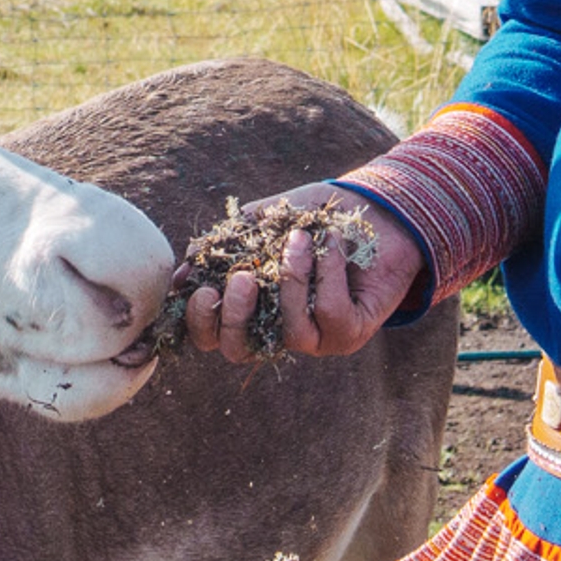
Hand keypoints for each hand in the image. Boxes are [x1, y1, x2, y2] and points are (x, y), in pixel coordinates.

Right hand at [182, 185, 422, 364]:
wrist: (377, 209)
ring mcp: (317, 338)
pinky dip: (328, 273)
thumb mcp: (265, 223)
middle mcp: (279, 330)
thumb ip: (226, 245)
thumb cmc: (316, 219)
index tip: (202, 287)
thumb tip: (183, 273)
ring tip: (297, 240)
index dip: (199, 320)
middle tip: (243, 278)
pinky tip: (331, 242)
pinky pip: (330, 311)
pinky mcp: (351, 332)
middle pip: (239, 351)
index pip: (213, 335)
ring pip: (290, 331)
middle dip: (234, 317)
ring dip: (291, 282)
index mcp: (252, 309)